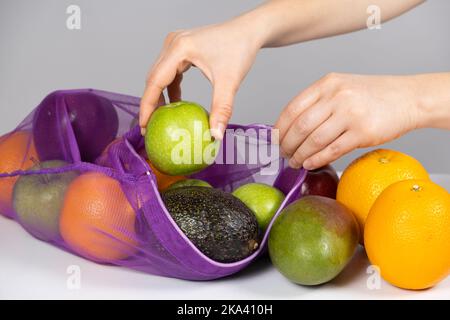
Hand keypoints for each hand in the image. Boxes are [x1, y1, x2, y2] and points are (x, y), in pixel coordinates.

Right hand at [139, 21, 262, 138]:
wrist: (248, 31)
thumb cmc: (240, 50)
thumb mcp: (230, 82)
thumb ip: (222, 109)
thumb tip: (215, 135)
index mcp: (179, 49)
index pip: (155, 82)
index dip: (147, 106)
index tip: (144, 126)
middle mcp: (173, 44)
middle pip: (153, 79)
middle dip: (151, 104)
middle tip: (150, 127)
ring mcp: (175, 44)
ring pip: (159, 75)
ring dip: (160, 97)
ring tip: (161, 118)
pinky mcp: (181, 48)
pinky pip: (169, 72)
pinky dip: (170, 88)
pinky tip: (176, 103)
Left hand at [275, 73, 422, 169]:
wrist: (408, 98)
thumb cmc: (372, 95)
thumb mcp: (341, 87)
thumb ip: (317, 102)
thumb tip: (290, 128)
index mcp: (327, 84)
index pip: (293, 109)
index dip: (279, 128)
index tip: (274, 140)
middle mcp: (337, 97)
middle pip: (300, 126)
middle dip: (287, 144)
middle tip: (283, 154)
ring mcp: (350, 114)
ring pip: (314, 140)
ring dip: (300, 155)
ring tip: (294, 162)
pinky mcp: (363, 132)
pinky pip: (332, 150)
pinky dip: (317, 160)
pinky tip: (309, 164)